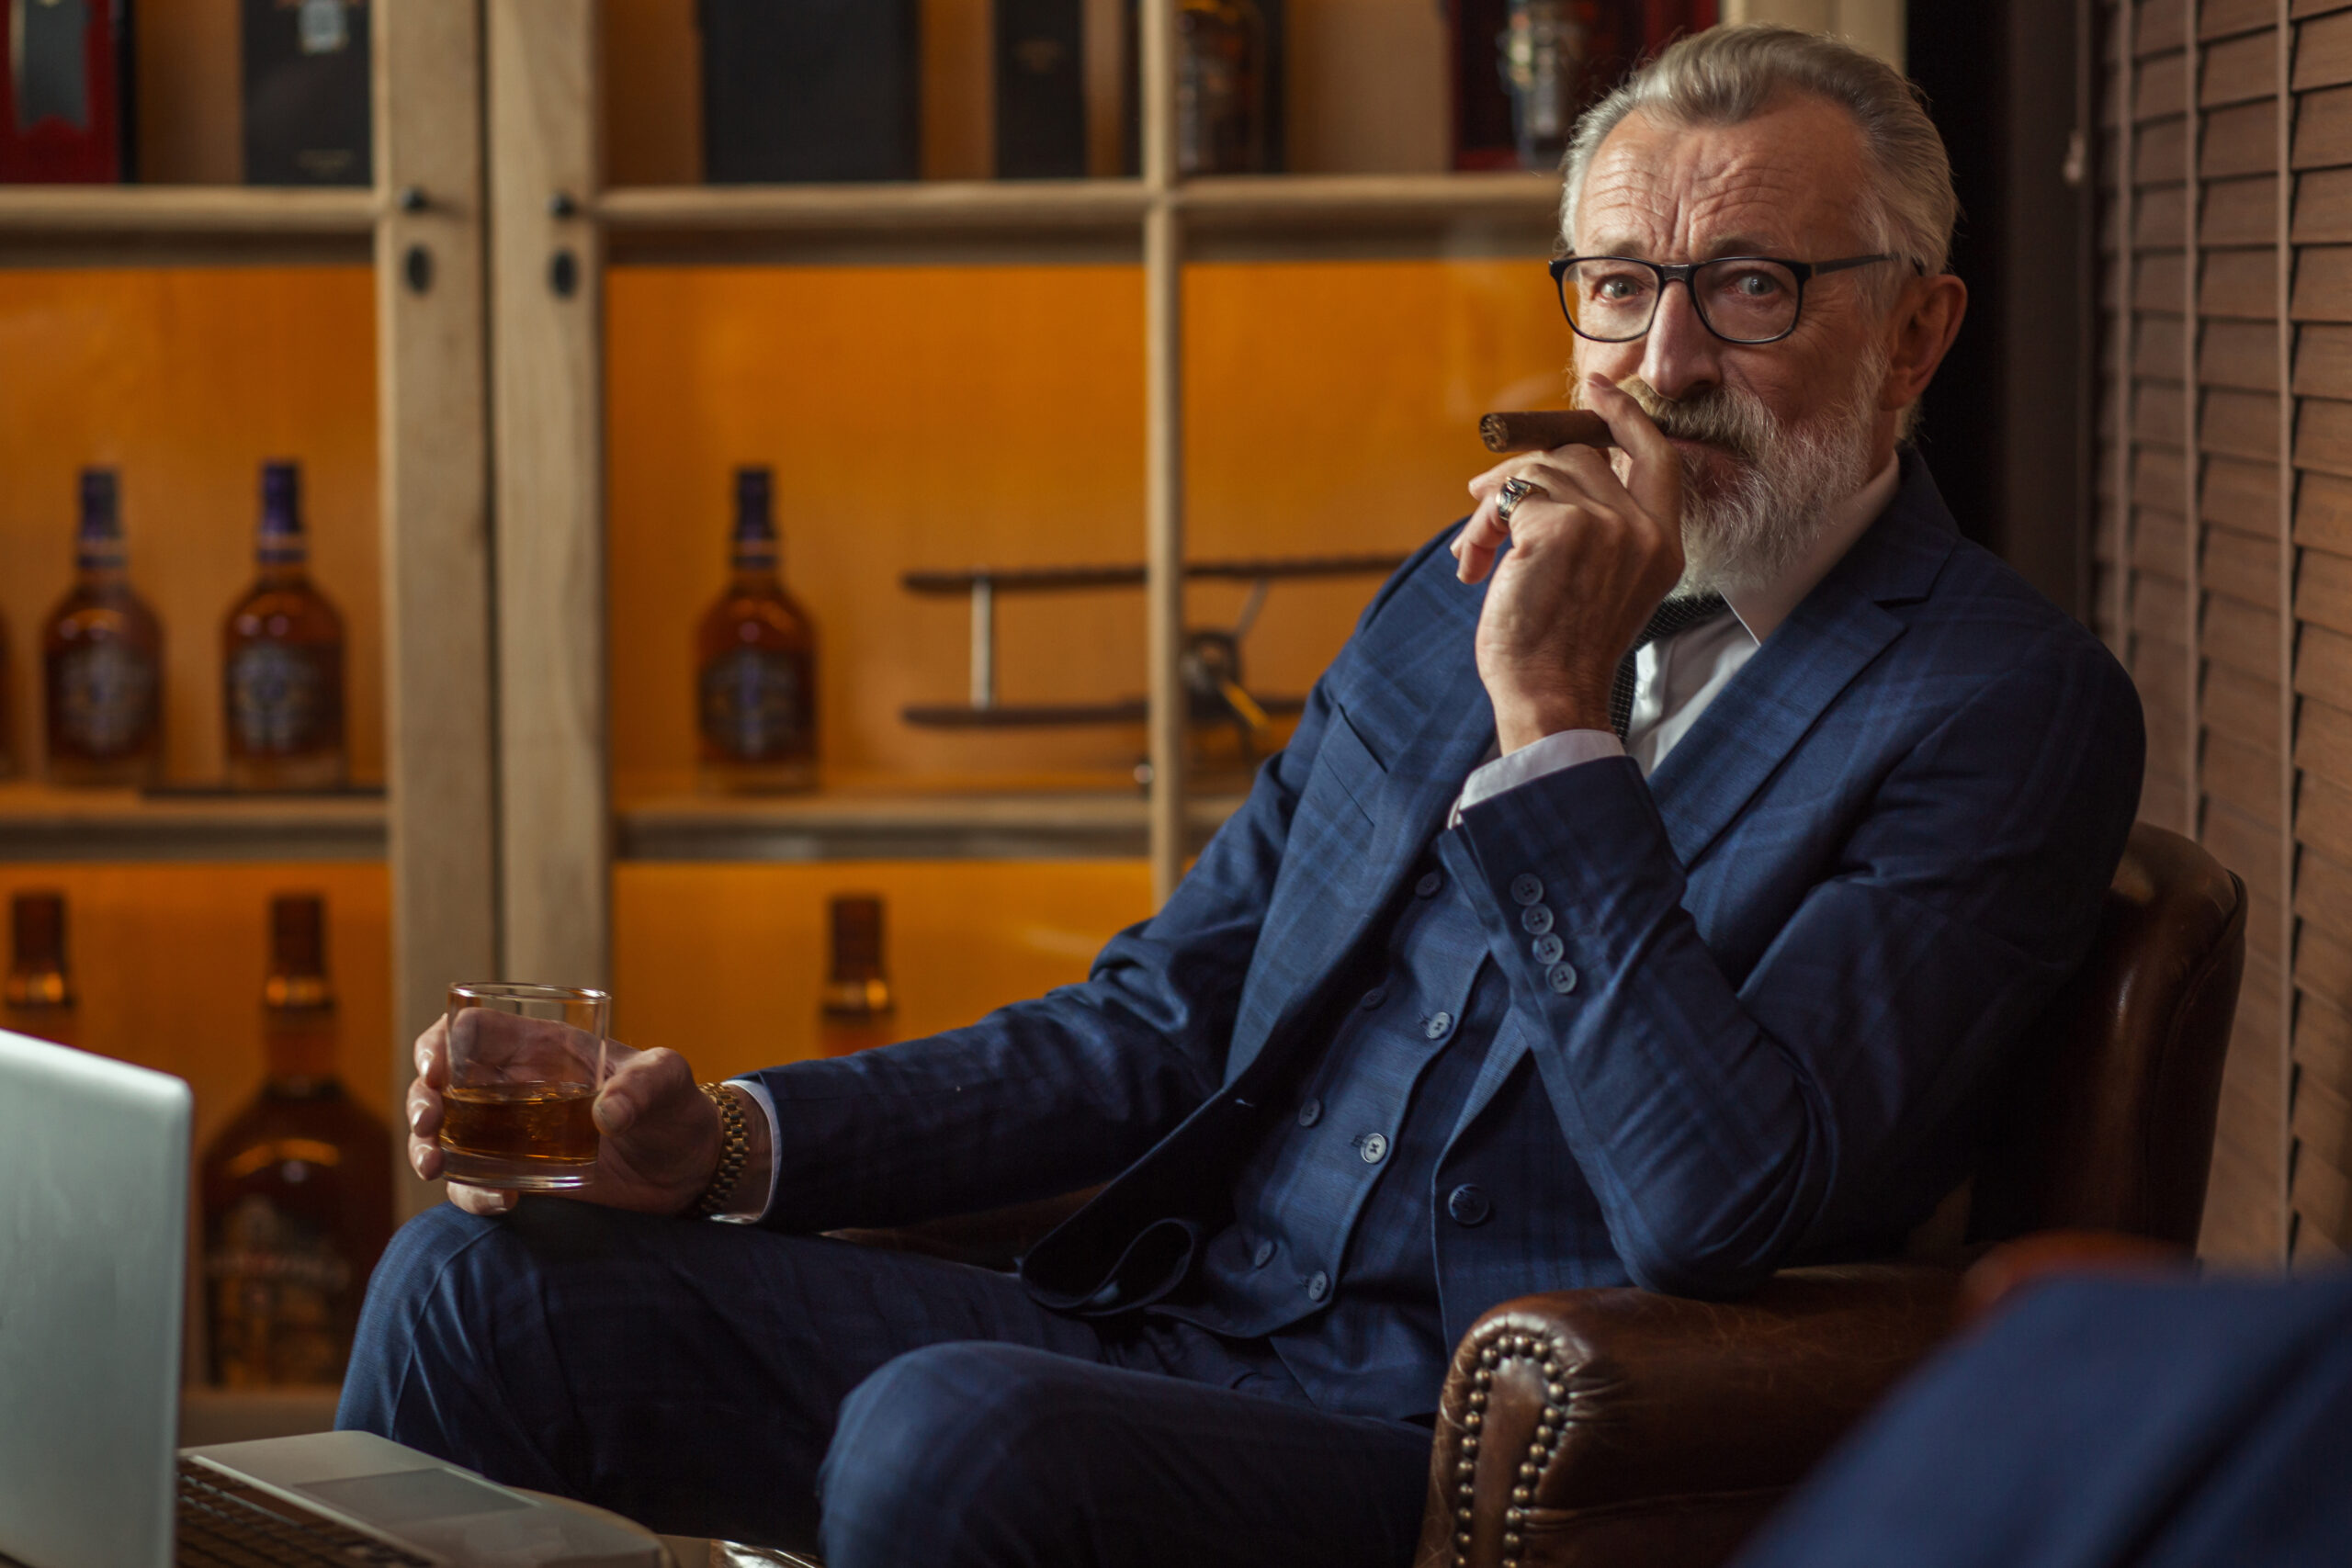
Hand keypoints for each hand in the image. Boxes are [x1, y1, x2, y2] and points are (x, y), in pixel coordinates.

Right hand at [406, 1015, 732, 1217]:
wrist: (690, 1169)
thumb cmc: (676, 1107)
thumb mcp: (669, 1081)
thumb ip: (646, 1084)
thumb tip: (606, 1114)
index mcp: (541, 1048)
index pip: (472, 1031)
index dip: (442, 1042)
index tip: (437, 1070)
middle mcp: (515, 1089)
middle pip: (442, 1083)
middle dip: (421, 1099)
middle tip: (428, 1124)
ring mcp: (512, 1136)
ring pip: (446, 1136)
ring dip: (427, 1148)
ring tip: (435, 1166)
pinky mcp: (521, 1177)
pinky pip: (477, 1184)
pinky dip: (474, 1193)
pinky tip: (500, 1200)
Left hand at [1453, 377, 1686, 751]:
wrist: (1549, 696)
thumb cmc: (1560, 654)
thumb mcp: (1601, 587)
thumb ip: (1597, 532)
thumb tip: (1541, 475)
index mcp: (1664, 546)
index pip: (1657, 456)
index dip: (1627, 417)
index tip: (1600, 387)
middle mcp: (1644, 530)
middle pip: (1581, 457)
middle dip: (1526, 470)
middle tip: (1483, 496)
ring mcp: (1607, 525)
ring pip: (1539, 472)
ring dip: (1494, 507)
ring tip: (1475, 554)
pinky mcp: (1561, 526)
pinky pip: (1509, 497)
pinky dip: (1480, 528)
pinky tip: (1472, 567)